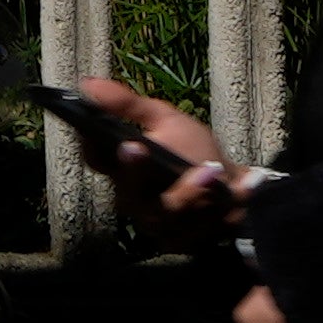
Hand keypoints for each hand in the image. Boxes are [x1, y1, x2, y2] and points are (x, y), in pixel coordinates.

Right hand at [62, 79, 248, 235]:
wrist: (233, 184)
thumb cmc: (192, 149)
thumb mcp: (164, 119)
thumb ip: (129, 105)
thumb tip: (89, 82)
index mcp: (124, 168)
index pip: (95, 159)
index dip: (89, 146)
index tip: (89, 128)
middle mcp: (134, 198)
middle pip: (125, 192)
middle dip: (131, 172)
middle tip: (133, 148)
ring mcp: (158, 222)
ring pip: (162, 213)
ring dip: (185, 192)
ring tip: (206, 171)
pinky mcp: (182, 240)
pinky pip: (191, 228)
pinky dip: (210, 208)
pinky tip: (225, 188)